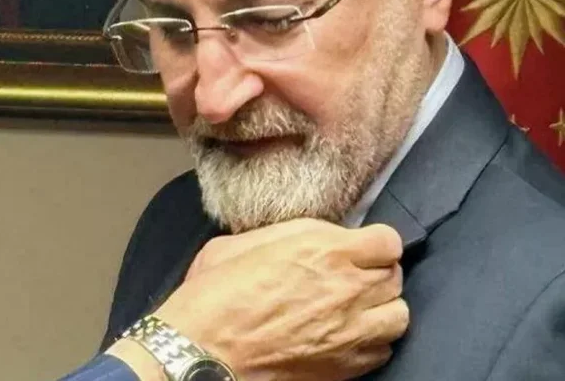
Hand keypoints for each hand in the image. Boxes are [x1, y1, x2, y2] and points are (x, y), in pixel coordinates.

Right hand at [120, 219, 407, 380]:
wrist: (203, 351)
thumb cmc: (213, 296)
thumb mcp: (241, 243)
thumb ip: (289, 235)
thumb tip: (313, 237)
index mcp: (325, 251)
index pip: (388, 241)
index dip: (373, 243)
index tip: (358, 248)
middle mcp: (349, 290)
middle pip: (394, 276)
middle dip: (374, 273)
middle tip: (348, 277)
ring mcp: (353, 332)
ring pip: (398, 315)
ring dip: (380, 308)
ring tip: (355, 309)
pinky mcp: (348, 366)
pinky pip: (383, 350)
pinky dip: (370, 342)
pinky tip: (345, 337)